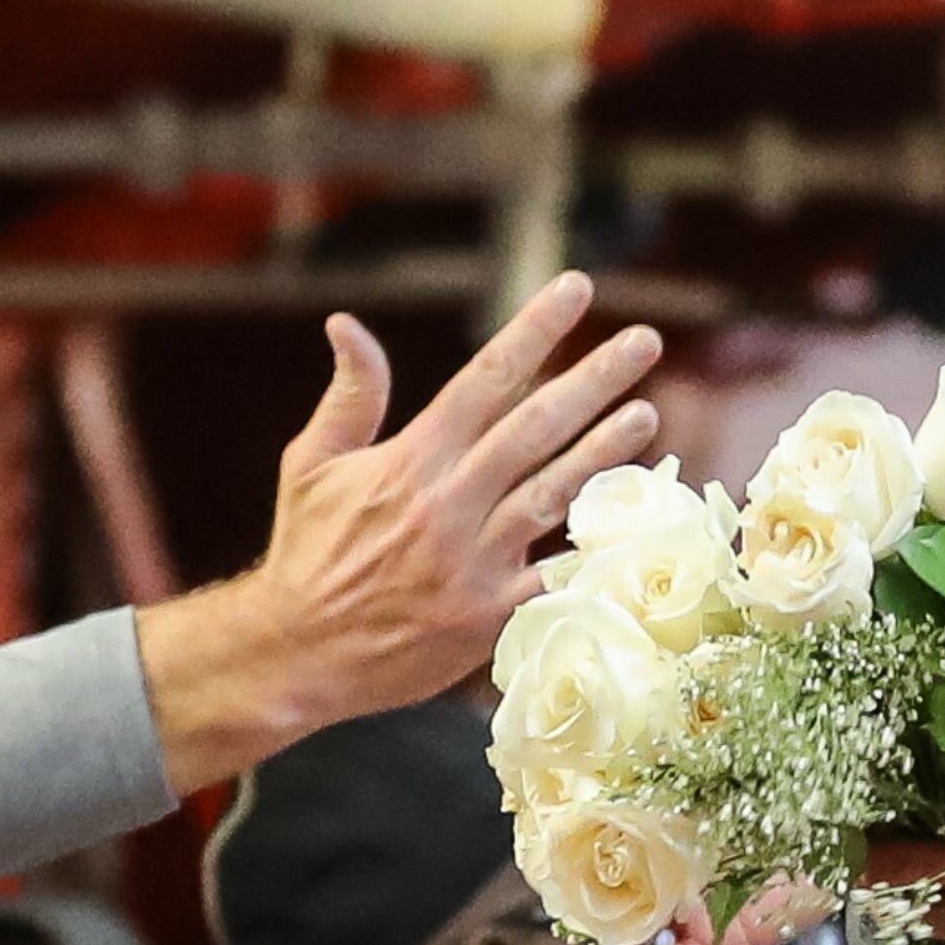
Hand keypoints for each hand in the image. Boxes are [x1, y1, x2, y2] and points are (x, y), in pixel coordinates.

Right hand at [137, 272, 661, 791]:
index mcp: (412, 459)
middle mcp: (449, 501)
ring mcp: (475, 560)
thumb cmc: (308, 552)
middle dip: (594, 378)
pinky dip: (597, 550)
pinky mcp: (490, 614)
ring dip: (606, 452)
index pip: (485, 378)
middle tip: (646, 340)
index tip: (576, 288)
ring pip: (555, 493)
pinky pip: (557, 576)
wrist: (296, 655)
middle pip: (535, 426)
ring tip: (648, 415)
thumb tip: (347, 323)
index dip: (534, 330)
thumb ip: (350, 396)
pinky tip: (639, 521)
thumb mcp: (311, 465)